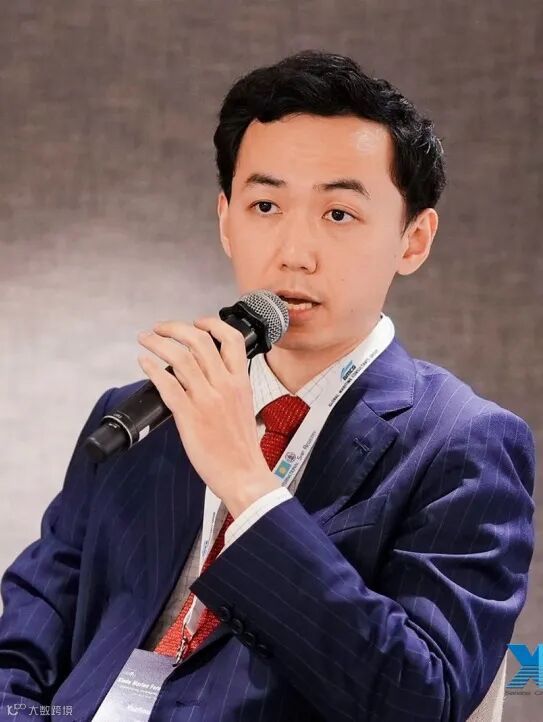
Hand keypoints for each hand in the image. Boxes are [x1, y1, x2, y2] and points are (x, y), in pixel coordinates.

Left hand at [137, 316, 279, 516]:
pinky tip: (144, 363)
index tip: (197, 322)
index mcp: (241, 382)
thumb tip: (206, 372)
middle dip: (175, 328)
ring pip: (180, 357)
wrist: (244, 474)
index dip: (211, 324)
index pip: (231, 339)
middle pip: (199, 341)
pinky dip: (152, 369)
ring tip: (146, 339)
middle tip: (160, 328)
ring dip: (158, 343)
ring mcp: (207, 400)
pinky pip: (167, 384)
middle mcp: (225, 386)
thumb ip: (229, 386)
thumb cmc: (242, 447)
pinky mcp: (190, 416)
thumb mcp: (244, 406)